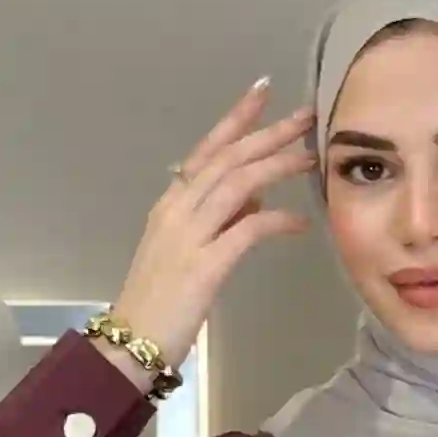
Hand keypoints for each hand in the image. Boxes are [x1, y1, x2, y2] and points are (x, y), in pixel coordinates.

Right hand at [110, 79, 318, 367]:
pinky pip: (247, 230)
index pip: (207, 150)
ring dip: (276, 166)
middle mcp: (177, 211)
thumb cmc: (158, 303)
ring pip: (237, 185)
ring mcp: (188, 237)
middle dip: (268, 134)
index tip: (263, 92)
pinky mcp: (203, 267)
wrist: (128, 344)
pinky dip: (275, 221)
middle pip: (228, 159)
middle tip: (304, 115)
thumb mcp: (185, 251)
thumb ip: (217, 220)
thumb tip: (254, 196)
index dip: (236, 120)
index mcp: (170, 205)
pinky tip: (299, 222)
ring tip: (309, 156)